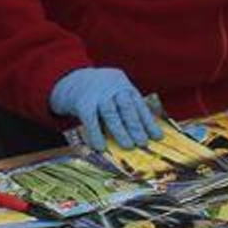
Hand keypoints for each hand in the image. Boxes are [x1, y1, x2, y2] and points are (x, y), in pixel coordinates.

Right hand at [48, 67, 162, 150]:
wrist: (69, 80)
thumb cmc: (97, 92)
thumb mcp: (113, 91)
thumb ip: (125, 106)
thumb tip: (142, 134)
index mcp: (122, 83)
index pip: (138, 103)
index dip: (149, 121)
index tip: (158, 137)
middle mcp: (111, 86)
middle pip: (126, 107)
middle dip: (136, 126)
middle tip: (142, 143)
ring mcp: (96, 93)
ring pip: (111, 114)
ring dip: (121, 131)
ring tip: (128, 146)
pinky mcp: (82, 102)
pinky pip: (91, 120)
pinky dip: (96, 134)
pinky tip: (101, 147)